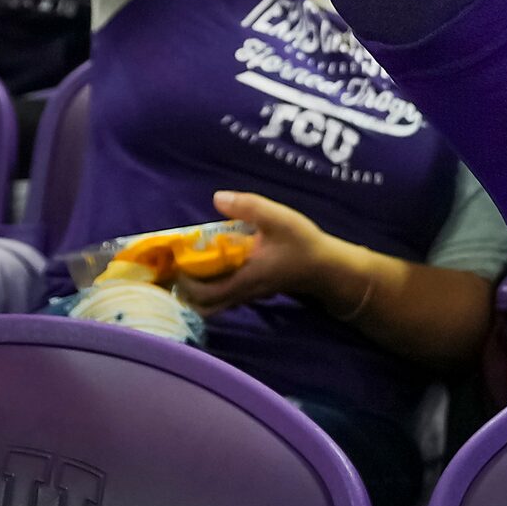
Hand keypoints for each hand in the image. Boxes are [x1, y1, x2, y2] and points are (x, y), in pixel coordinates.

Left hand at [179, 192, 367, 316]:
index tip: (179, 258)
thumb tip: (217, 198)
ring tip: (193, 267)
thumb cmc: (303, 244)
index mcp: (243, 279)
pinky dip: (212, 289)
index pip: (203, 294)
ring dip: (198, 292)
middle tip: (180, 265)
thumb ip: (249, 207)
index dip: (185, 280)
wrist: (328, 267)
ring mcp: (248, 295)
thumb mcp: (279, 219)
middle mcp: (242, 293)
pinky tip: (214, 266)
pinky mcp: (254, 292)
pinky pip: (224, 298)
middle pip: (203, 307)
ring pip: (213, 306)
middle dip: (186, 290)